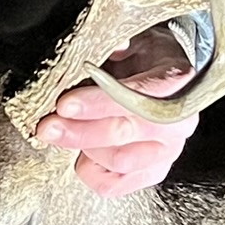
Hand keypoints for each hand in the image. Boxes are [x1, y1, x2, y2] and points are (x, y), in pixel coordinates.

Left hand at [33, 24, 198, 197]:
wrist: (168, 77)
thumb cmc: (146, 57)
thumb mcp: (135, 39)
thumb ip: (117, 45)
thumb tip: (111, 48)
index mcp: (175, 84)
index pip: (136, 97)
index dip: (98, 102)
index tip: (65, 104)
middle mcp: (177, 122)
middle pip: (123, 132)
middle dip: (78, 130)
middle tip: (47, 126)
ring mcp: (167, 151)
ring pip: (118, 160)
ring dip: (81, 148)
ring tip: (60, 132)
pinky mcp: (153, 172)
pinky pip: (116, 185)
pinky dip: (91, 172)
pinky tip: (82, 156)